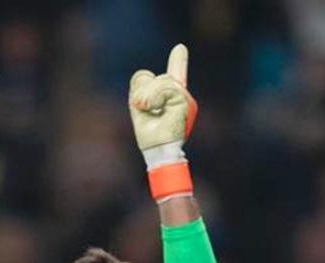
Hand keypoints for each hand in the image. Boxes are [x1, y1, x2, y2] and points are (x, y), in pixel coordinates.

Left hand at [128, 44, 197, 166]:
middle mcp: (181, 97)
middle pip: (158, 78)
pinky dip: (154, 97)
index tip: (180, 49)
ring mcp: (185, 100)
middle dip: (144, 91)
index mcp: (172, 99)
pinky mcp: (185, 103)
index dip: (178, 62)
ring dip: (148, 95)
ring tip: (148, 110)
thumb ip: (141, 88)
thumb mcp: (139, 107)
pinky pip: (166, 88)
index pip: (173, 76)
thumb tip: (147, 74)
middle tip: (143, 108)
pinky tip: (154, 108)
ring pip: (163, 81)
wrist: (158, 151)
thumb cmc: (150, 135)